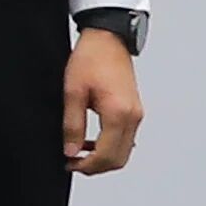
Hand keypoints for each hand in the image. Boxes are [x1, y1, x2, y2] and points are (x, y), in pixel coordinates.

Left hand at [62, 27, 143, 173]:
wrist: (107, 39)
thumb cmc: (91, 58)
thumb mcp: (72, 92)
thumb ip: (72, 125)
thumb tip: (70, 151)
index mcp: (118, 113)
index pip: (106, 155)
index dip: (87, 166)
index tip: (69, 164)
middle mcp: (133, 117)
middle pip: (119, 159)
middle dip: (96, 167)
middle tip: (73, 163)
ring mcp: (136, 114)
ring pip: (124, 151)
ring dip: (103, 157)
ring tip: (78, 153)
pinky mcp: (134, 110)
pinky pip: (126, 138)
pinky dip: (110, 146)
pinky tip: (91, 141)